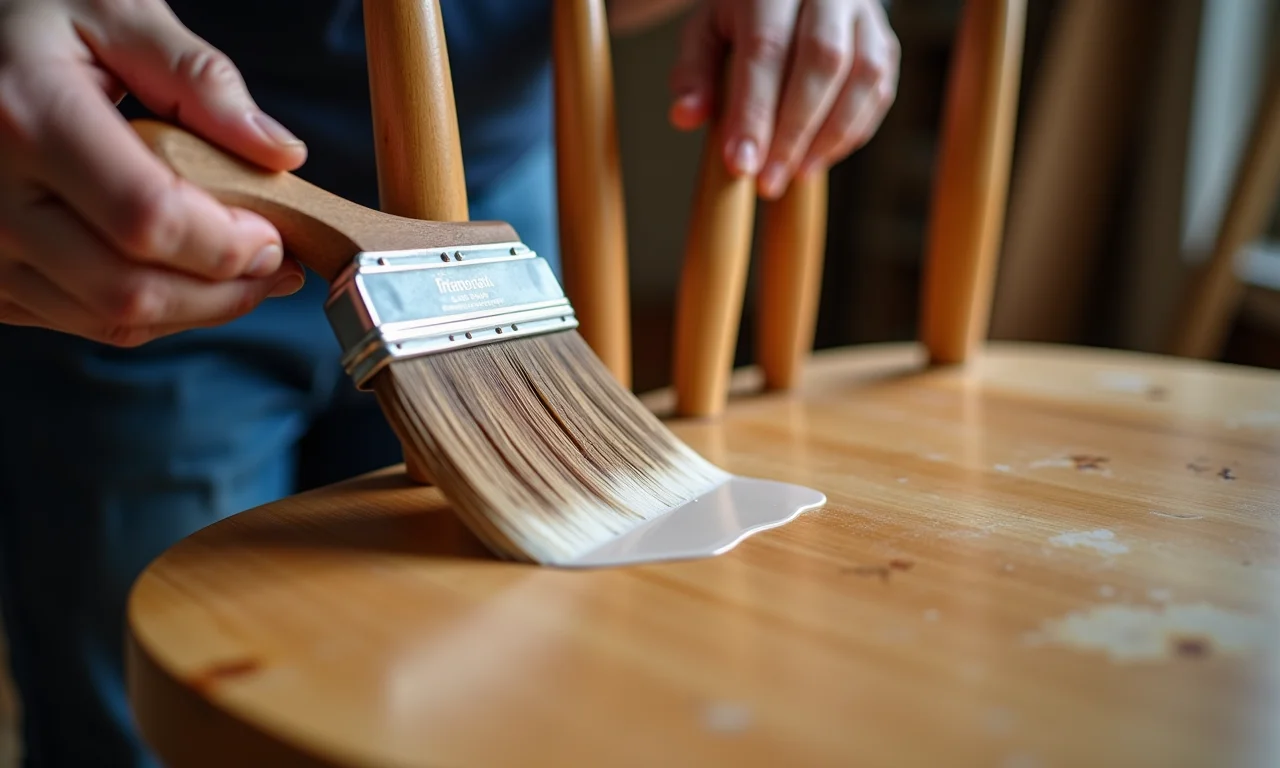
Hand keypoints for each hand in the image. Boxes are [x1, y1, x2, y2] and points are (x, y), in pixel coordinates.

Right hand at [0, 0, 308, 346]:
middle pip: (129, 288)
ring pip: (108, 319)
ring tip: (240, 275)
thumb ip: (199, 78)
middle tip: (272, 266)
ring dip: (194, 311)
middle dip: (224, 291)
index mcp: (28, 117)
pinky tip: (182, 279)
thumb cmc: (28, 16)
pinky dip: (148, 313)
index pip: (146, 218)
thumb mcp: (112, 9)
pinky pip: (79, 323)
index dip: (224, 244)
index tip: (273, 237)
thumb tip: (278, 152)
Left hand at [668, 0, 898, 198]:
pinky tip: (819, 159)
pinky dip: (852, 132)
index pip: (766, 49)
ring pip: (863, 75)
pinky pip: (880, 91)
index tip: (741, 164)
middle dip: (794, 132)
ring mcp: (863, 13)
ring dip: (830, 136)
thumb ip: (693, 72)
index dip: (755, 112)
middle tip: (769, 182)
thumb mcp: (706, 32)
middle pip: (821, 61)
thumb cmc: (743, 17)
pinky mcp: (885, 41)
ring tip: (796, 176)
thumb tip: (686, 117)